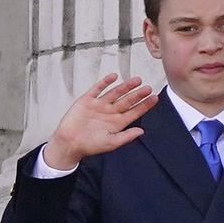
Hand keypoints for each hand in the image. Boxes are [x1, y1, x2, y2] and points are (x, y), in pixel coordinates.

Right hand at [43, 74, 157, 169]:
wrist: (68, 143)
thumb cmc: (90, 145)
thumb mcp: (111, 143)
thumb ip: (126, 136)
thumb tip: (142, 131)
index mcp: (118, 122)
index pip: (135, 111)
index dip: (145, 105)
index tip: (155, 98)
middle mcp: (111, 112)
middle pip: (127, 101)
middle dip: (138, 95)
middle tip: (148, 88)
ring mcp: (99, 105)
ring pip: (115, 93)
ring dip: (125, 86)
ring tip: (137, 80)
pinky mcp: (87, 101)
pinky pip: (97, 89)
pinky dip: (105, 83)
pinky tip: (113, 77)